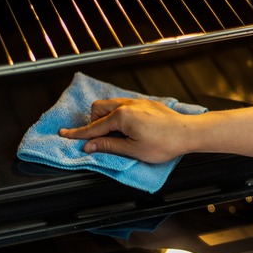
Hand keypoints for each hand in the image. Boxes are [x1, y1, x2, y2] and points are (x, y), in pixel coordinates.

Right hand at [58, 98, 197, 162]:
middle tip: (98, 139)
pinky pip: (122, 105)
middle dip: (93, 124)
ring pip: (110, 105)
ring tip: (112, 134)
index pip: (93, 128)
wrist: (187, 133)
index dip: (78, 134)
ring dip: (105, 118)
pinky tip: (126, 127)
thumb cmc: (164, 143)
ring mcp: (136, 102)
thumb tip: (90, 146)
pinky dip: (117, 115)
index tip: (64, 135)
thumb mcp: (133, 150)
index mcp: (121, 117)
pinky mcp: (144, 103)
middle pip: (98, 110)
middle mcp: (127, 105)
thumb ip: (109, 146)